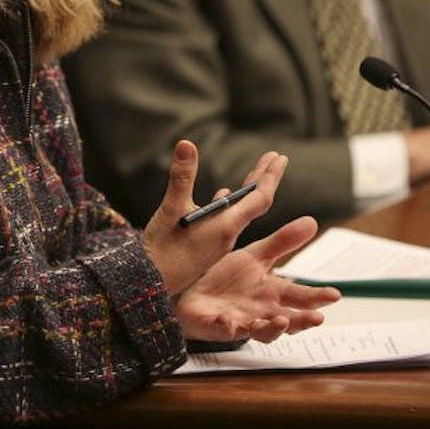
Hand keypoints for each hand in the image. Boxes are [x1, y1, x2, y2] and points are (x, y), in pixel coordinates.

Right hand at [142, 141, 286, 296]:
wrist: (149, 284)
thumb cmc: (161, 249)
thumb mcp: (170, 209)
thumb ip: (181, 177)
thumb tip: (186, 144)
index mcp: (225, 226)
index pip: (258, 198)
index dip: (270, 177)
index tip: (279, 157)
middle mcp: (227, 234)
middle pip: (255, 204)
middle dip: (265, 179)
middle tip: (276, 158)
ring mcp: (217, 242)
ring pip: (241, 212)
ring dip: (250, 191)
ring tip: (255, 174)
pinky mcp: (206, 247)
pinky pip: (226, 220)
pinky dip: (229, 204)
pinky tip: (222, 194)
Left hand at [175, 216, 340, 342]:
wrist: (192, 291)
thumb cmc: (227, 278)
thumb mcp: (255, 255)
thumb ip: (282, 242)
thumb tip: (311, 221)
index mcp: (272, 293)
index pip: (300, 297)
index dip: (317, 297)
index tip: (335, 294)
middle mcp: (262, 311)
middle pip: (288, 319)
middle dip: (303, 320)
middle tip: (317, 318)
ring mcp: (243, 321)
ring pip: (262, 331)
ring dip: (272, 328)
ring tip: (281, 321)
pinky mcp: (220, 327)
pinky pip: (225, 330)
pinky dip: (228, 328)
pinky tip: (229, 322)